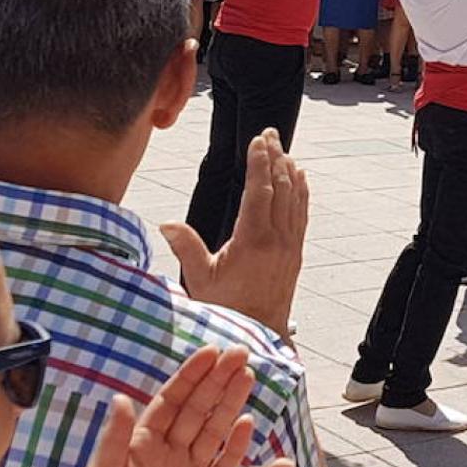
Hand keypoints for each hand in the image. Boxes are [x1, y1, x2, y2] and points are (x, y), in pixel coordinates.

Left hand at [59, 347, 257, 466]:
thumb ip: (111, 443)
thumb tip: (120, 398)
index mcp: (140, 446)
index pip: (170, 402)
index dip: (191, 377)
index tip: (210, 352)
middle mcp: (167, 455)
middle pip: (198, 410)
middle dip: (218, 381)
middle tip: (240, 355)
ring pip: (214, 432)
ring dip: (230, 405)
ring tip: (247, 378)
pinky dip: (236, 446)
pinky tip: (248, 423)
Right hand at [160, 129, 308, 332]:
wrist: (260, 333)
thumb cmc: (227, 307)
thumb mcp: (201, 279)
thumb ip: (186, 247)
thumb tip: (165, 223)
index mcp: (252, 240)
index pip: (258, 190)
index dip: (259, 162)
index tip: (258, 140)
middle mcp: (276, 239)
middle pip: (280, 187)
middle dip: (275, 157)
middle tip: (271, 133)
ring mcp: (290, 245)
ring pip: (293, 198)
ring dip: (289, 171)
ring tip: (283, 149)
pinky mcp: (295, 252)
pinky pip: (301, 214)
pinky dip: (301, 192)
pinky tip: (300, 179)